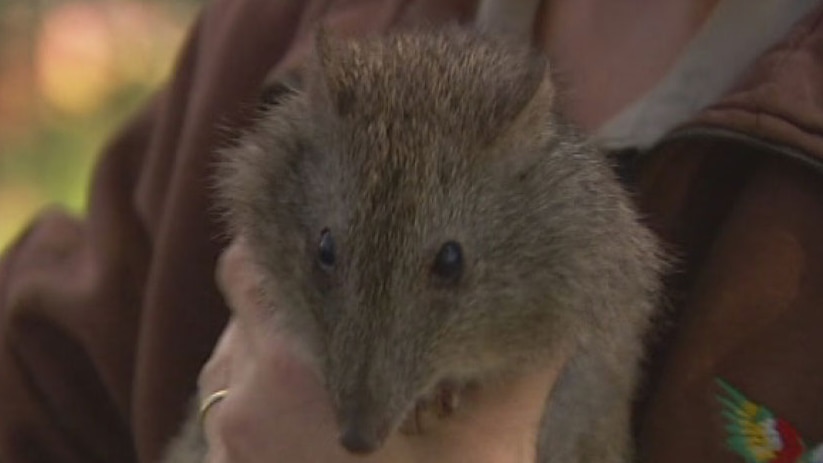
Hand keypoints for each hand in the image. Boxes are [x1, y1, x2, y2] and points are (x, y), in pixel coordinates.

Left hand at [197, 237, 565, 461]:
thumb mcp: (488, 438)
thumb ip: (512, 361)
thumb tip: (552, 306)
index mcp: (291, 371)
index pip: (249, 267)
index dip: (283, 245)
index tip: (327, 245)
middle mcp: (239, 396)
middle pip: (245, 305)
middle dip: (297, 297)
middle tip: (354, 303)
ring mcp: (225, 438)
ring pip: (237, 351)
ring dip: (283, 342)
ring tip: (345, 358)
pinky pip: (233, 397)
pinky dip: (270, 387)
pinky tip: (323, 409)